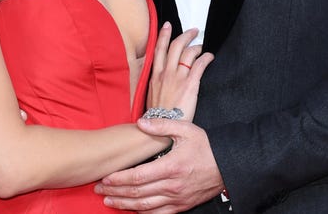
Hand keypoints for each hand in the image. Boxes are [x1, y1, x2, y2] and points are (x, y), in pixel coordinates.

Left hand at [95, 118, 224, 212]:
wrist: (228, 165)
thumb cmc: (205, 145)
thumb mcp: (185, 128)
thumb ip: (161, 125)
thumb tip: (140, 123)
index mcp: (171, 167)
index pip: (137, 176)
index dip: (118, 179)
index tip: (104, 177)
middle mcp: (172, 187)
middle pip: (137, 193)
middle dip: (115, 192)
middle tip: (99, 189)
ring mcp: (176, 199)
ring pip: (144, 206)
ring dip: (124, 205)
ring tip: (109, 202)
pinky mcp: (182, 206)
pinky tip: (132, 210)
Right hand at [147, 23, 213, 120]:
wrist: (161, 127)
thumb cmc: (157, 114)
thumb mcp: (150, 93)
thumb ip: (155, 81)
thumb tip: (159, 75)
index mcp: (155, 74)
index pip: (159, 49)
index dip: (164, 35)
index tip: (167, 25)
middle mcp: (166, 72)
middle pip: (176, 46)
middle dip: (186, 35)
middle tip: (194, 31)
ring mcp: (178, 78)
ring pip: (188, 53)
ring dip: (197, 47)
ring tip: (201, 47)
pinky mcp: (190, 85)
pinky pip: (199, 65)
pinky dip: (205, 58)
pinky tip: (209, 57)